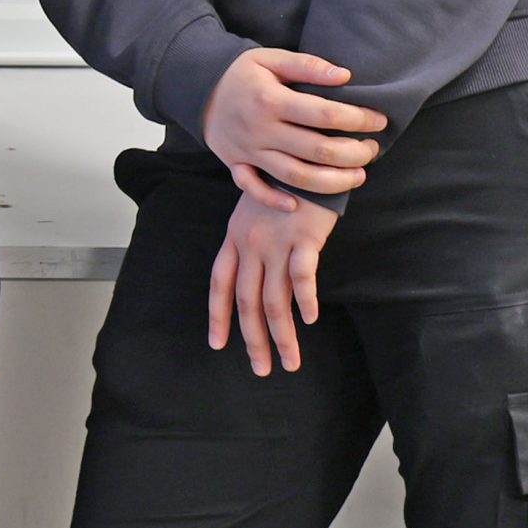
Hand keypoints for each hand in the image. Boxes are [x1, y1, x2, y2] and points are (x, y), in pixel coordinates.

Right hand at [201, 49, 387, 209]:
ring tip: (358, 175)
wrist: (196, 88)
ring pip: (296, 177)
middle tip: (372, 149)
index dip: (358, 118)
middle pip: (317, 150)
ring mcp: (248, 151)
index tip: (378, 120)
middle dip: (354, 153)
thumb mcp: (270, 58)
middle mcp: (261, 129)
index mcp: (271, 99)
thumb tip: (344, 76)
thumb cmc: (241, 73)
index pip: (325, 113)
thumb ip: (307, 65)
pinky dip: (275, 200)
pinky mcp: (236, 164)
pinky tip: (299, 205)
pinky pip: (254, 189)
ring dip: (333, 182)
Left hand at [209, 195, 336, 375]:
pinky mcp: (304, 239)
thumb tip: (260, 286)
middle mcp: (250, 244)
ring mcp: (275, 242)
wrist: (305, 159)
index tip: (217, 344)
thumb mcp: (254, 214)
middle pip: (246, 302)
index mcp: (234, 238)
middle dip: (253, 340)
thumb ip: (254, 248)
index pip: (219, 284)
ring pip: (273, 300)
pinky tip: (309, 320)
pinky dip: (305, 300)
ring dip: (282, 336)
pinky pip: (301, 276)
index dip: (217, 316)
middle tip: (261, 369)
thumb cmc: (284, 188)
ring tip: (291, 362)